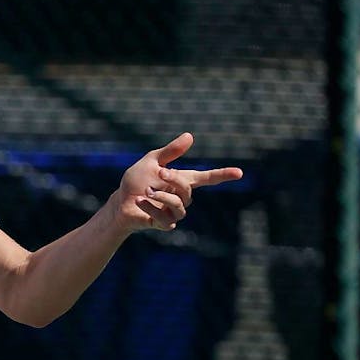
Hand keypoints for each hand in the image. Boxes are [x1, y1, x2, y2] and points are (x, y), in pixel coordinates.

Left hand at [113, 132, 242, 232]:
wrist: (120, 202)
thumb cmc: (136, 181)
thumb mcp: (152, 161)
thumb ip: (170, 151)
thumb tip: (190, 136)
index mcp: (181, 180)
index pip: (206, 178)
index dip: (222, 175)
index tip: (240, 173)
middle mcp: (181, 197)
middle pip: (188, 189)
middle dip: (174, 180)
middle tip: (159, 173)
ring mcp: (174, 212)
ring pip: (180, 205)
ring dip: (162, 196)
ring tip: (146, 190)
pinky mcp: (164, 224)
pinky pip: (165, 218)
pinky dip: (150, 207)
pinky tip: (140, 201)